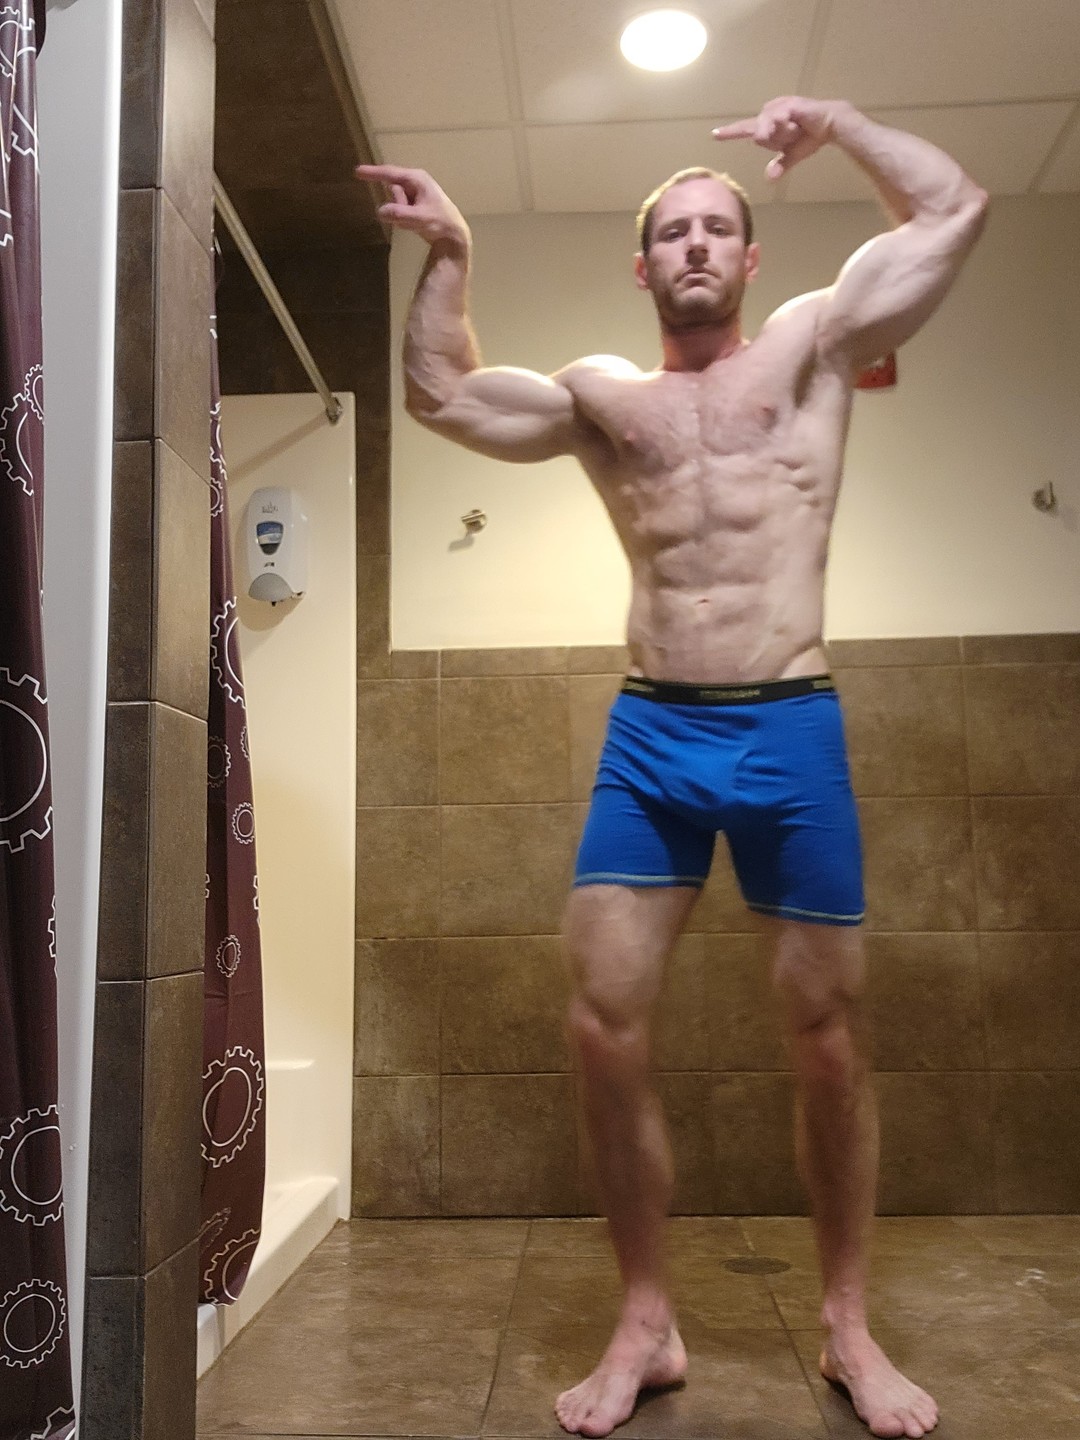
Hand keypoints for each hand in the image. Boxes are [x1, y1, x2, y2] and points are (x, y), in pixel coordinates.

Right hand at [355, 165, 469, 247]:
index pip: (390, 174)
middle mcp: (414, 182)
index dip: (373, 173)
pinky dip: (403, 218)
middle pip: (393, 191)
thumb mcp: (419, 219)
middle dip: (398, 206)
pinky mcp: (413, 203)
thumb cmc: (440, 223)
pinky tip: (416, 224)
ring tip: (417, 222)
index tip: (357, 172)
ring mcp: (414, 193)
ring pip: (395, 201)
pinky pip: (399, 209)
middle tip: (412, 217)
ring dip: (401, 214)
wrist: (454, 235)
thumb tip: (380, 211)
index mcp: (417, 179)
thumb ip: (400, 214)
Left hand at [712, 97, 844, 179]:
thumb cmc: (810, 137)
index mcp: (768, 125)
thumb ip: (780, 165)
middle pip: (759, 134)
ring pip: (766, 128)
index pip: (745, 129)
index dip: (730, 133)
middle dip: (776, 141)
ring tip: (795, 131)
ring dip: (781, 135)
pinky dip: (783, 126)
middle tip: (793, 136)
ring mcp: (778, 107)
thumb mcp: (792, 155)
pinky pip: (777, 119)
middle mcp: (770, 113)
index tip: (715, 134)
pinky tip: (793, 124)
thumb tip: (769, 179)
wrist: (829, 125)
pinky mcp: (788, 104)